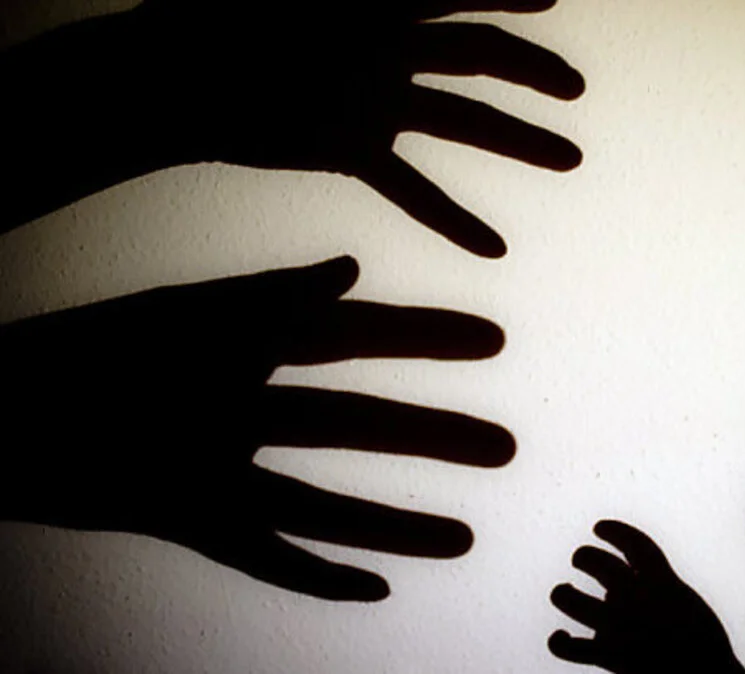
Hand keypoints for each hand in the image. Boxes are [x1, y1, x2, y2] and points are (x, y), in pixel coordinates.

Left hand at [0, 256, 514, 600]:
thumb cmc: (88, 353)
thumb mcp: (186, 318)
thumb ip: (270, 298)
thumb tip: (355, 269)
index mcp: (247, 345)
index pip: (358, 337)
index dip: (425, 337)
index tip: (495, 337)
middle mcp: (249, 409)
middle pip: (358, 427)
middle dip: (432, 437)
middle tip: (508, 446)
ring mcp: (224, 469)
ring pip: (327, 503)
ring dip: (396, 524)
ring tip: (465, 535)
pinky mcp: (190, 521)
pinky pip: (267, 557)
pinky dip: (317, 578)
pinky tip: (373, 590)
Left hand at [129, 0, 585, 256]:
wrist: (169, 80)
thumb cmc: (224, 16)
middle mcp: (390, 47)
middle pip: (477, 58)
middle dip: (531, 74)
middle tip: (576, 92)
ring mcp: (376, 99)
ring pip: (462, 122)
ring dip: (517, 140)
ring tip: (572, 160)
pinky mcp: (353, 148)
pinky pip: (414, 186)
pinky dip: (454, 217)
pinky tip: (497, 248)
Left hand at [549, 520, 744, 672]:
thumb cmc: (702, 643)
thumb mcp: (684, 603)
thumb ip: (646, 592)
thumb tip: (607, 593)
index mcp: (663, 582)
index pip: (633, 543)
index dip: (613, 530)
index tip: (599, 527)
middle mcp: (636, 598)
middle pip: (597, 563)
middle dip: (584, 556)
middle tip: (580, 558)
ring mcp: (619, 627)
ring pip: (571, 600)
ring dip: (563, 594)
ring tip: (563, 591)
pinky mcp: (608, 657)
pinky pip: (570, 648)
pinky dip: (559, 643)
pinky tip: (559, 638)